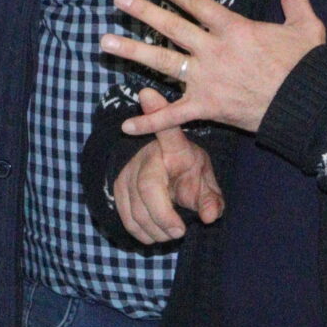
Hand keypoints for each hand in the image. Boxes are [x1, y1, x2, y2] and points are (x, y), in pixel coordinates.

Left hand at [100, 0, 324, 135]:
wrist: (308, 106)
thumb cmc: (307, 66)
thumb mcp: (306, 25)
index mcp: (235, 29)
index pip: (197, 4)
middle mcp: (214, 51)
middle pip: (171, 27)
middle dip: (142, 12)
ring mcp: (206, 80)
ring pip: (162, 63)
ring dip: (132, 52)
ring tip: (105, 42)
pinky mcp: (206, 107)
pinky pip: (173, 116)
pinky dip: (150, 122)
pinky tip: (126, 125)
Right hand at [110, 88, 225, 243]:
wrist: (163, 175)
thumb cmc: (187, 174)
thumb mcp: (205, 182)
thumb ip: (211, 200)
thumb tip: (210, 217)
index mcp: (173, 147)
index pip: (167, 130)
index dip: (156, 110)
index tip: (147, 93)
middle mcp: (146, 155)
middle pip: (148, 189)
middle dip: (164, 218)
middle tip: (180, 232)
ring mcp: (127, 172)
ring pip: (135, 209)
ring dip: (155, 230)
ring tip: (171, 234)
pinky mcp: (115, 188)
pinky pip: (124, 216)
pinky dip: (141, 233)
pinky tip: (155, 234)